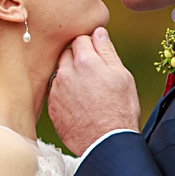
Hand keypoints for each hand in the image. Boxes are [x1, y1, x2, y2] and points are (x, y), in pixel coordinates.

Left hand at [48, 27, 140, 155]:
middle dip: (78, 59)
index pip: (80, 39)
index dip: (90, 46)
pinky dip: (66, 94)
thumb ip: (107, 50)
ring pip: (61, 73)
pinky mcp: (52, 107)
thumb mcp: (122, 76)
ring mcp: (56, 91)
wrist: (105, 143)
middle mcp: (66, 73)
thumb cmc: (120, 110)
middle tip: (94, 74)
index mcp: (85, 61)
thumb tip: (99, 32)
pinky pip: (57, 92)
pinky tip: (79, 104)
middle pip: (67, 54)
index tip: (98, 57)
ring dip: (71, 76)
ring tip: (88, 92)